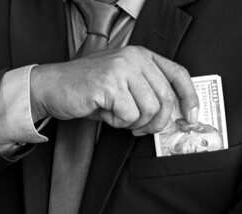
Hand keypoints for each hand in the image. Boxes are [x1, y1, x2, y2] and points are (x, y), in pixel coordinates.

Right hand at [29, 46, 199, 135]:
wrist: (51, 88)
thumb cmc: (86, 89)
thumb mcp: (122, 84)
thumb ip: (147, 92)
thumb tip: (173, 115)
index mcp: (140, 55)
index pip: (178, 74)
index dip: (189, 97)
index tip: (190, 116)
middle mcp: (133, 58)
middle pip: (166, 98)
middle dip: (157, 122)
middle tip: (142, 130)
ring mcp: (121, 69)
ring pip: (150, 109)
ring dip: (135, 123)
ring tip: (118, 118)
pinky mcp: (109, 84)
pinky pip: (128, 115)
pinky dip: (118, 123)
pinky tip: (105, 114)